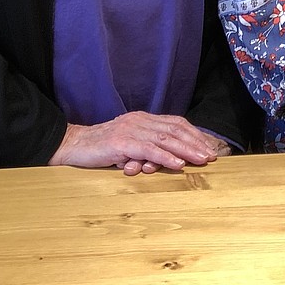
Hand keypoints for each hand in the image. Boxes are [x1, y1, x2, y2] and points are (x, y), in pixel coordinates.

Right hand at [48, 112, 226, 174]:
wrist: (73, 145)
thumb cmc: (101, 149)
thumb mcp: (128, 146)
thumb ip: (147, 151)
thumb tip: (170, 161)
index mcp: (143, 120)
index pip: (174, 124)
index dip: (193, 135)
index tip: (207, 147)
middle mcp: (140, 121)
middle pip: (175, 130)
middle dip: (195, 143)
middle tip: (211, 156)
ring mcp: (131, 130)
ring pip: (165, 139)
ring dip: (187, 150)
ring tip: (201, 160)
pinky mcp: (122, 142)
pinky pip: (149, 149)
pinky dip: (166, 157)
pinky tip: (178, 165)